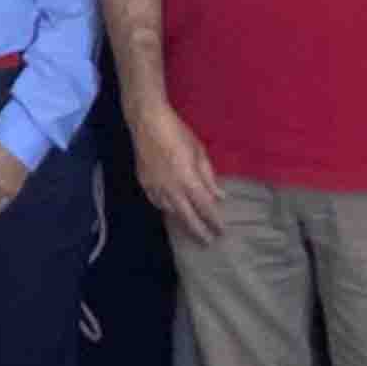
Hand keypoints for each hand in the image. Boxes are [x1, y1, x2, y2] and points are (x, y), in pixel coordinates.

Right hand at [127, 102, 227, 247]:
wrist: (147, 122)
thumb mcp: (199, 151)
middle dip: (199, 231)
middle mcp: (172, 189)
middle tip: (208, 242)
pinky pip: (157, 203)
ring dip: (182, 221)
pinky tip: (171, 210)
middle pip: (187, 217)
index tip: (222, 231)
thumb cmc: (178, 133)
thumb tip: (219, 196)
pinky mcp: (144, 184)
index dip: (214, 221)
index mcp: (189, 180)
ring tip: (191, 228)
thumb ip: (209, 176)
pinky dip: (166, 209)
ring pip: (170, 212)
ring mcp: (156, 188)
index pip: (205, 207)